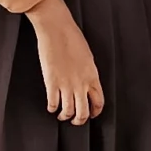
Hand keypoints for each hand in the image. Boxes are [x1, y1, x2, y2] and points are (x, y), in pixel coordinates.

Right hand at [30, 5, 103, 123]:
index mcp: (92, 76)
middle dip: (80, 120)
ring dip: (65, 116)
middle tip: (76, 121)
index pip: (99, 101)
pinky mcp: (51, 83)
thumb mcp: (87, 57)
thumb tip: (86, 82)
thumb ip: (88, 73)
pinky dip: (52, 108)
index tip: (92, 114)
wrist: (57, 29)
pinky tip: (51, 106)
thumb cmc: (72, 38)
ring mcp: (66, 84)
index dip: (95, 111)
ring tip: (62, 115)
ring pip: (68, 111)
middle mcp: (81, 83)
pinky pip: (53, 103)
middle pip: (84, 111)